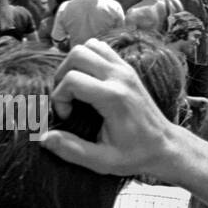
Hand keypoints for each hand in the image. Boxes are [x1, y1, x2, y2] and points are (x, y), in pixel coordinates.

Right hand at [38, 38, 177, 178]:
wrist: (164, 144)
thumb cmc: (135, 154)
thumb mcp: (101, 161)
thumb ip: (71, 149)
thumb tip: (43, 137)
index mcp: (114, 97)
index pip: (72, 79)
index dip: (59, 97)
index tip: (68, 116)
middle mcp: (120, 77)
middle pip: (78, 53)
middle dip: (62, 74)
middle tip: (66, 98)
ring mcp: (126, 69)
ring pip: (90, 45)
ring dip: (74, 63)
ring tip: (74, 88)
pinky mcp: (128, 69)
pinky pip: (102, 49)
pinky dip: (88, 58)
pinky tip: (87, 80)